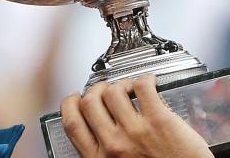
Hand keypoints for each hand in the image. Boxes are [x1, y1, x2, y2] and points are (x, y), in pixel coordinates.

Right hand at [60, 75, 213, 157]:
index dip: (70, 104)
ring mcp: (136, 131)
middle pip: (89, 100)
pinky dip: (145, 79)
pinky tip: (150, 84)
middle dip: (96, 89)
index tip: (76, 98)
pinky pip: (143, 85)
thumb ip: (104, 153)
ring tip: (131, 88)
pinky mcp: (159, 120)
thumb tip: (95, 129)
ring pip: (113, 90)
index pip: (72, 122)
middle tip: (106, 89)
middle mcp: (114, 145)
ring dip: (121, 84)